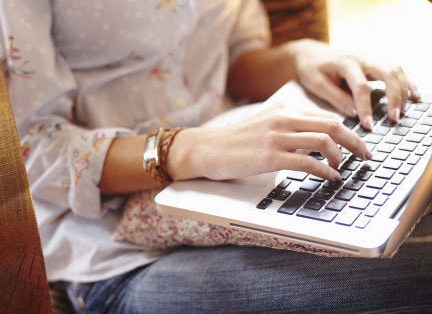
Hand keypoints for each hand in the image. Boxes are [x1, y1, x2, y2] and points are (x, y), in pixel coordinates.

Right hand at [169, 104, 371, 181]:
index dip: (348, 131)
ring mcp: (276, 137)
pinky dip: (325, 170)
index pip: (326, 115)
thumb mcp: (264, 126)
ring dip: (340, 157)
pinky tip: (330, 177)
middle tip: (365, 156)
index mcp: (283, 109)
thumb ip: (288, 128)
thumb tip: (317, 141)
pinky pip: (307, 162)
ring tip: (342, 169)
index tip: (359, 145)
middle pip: (332, 124)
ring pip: (324, 140)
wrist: (205, 149)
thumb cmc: (234, 142)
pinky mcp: (269, 157)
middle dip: (355, 142)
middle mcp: (282, 119)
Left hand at [290, 39, 419, 129]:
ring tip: (401, 113)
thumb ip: (335, 97)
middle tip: (393, 119)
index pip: (361, 86)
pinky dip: (408, 83)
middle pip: (388, 74)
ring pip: (396, 71)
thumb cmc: (311, 68)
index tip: (368, 126)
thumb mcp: (316, 84)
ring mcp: (371, 59)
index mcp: (346, 63)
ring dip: (403, 91)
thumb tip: (354, 113)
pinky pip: (397, 71)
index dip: (366, 107)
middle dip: (394, 97)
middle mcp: (362, 58)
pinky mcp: (375, 64)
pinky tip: (415, 97)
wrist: (310, 52)